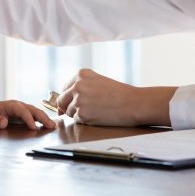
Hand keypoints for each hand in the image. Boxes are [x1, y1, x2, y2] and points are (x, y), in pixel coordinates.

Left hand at [0, 100, 56, 129]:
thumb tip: (4, 123)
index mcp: (11, 105)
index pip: (22, 110)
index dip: (28, 118)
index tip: (34, 128)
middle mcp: (19, 106)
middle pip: (32, 110)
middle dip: (42, 117)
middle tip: (51, 125)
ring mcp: (23, 109)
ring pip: (36, 112)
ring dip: (45, 118)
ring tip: (53, 125)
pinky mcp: (25, 114)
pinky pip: (35, 115)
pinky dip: (42, 119)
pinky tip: (48, 124)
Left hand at [56, 69, 174, 126]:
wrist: (133, 103)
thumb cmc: (119, 93)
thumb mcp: (98, 81)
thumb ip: (81, 87)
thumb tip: (61, 104)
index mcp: (81, 74)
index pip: (65, 88)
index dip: (71, 97)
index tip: (82, 101)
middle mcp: (77, 85)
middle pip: (62, 100)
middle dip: (69, 107)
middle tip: (85, 110)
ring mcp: (78, 100)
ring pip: (69, 111)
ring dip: (79, 114)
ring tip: (96, 111)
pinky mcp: (82, 114)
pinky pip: (76, 120)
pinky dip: (85, 121)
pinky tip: (98, 116)